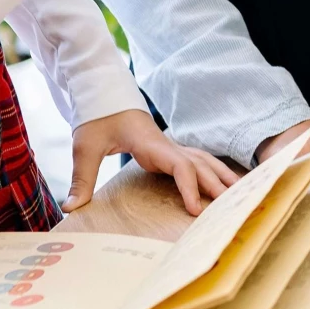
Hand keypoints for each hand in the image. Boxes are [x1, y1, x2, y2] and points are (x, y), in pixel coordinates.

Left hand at [66, 109, 236, 215]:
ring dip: (221, 174)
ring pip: (203, 160)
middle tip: (235, 205)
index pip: (181, 166)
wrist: (106, 98)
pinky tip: (219, 181)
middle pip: (201, 164)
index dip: (191, 188)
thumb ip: (81, 178)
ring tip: (238, 192)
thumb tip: (71, 208)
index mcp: (152, 145)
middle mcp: (167, 145)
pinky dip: (211, 170)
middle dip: (218, 183)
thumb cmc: (98, 120)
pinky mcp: (167, 151)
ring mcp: (171, 147)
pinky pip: (195, 161)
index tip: (196, 210)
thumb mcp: (85, 147)